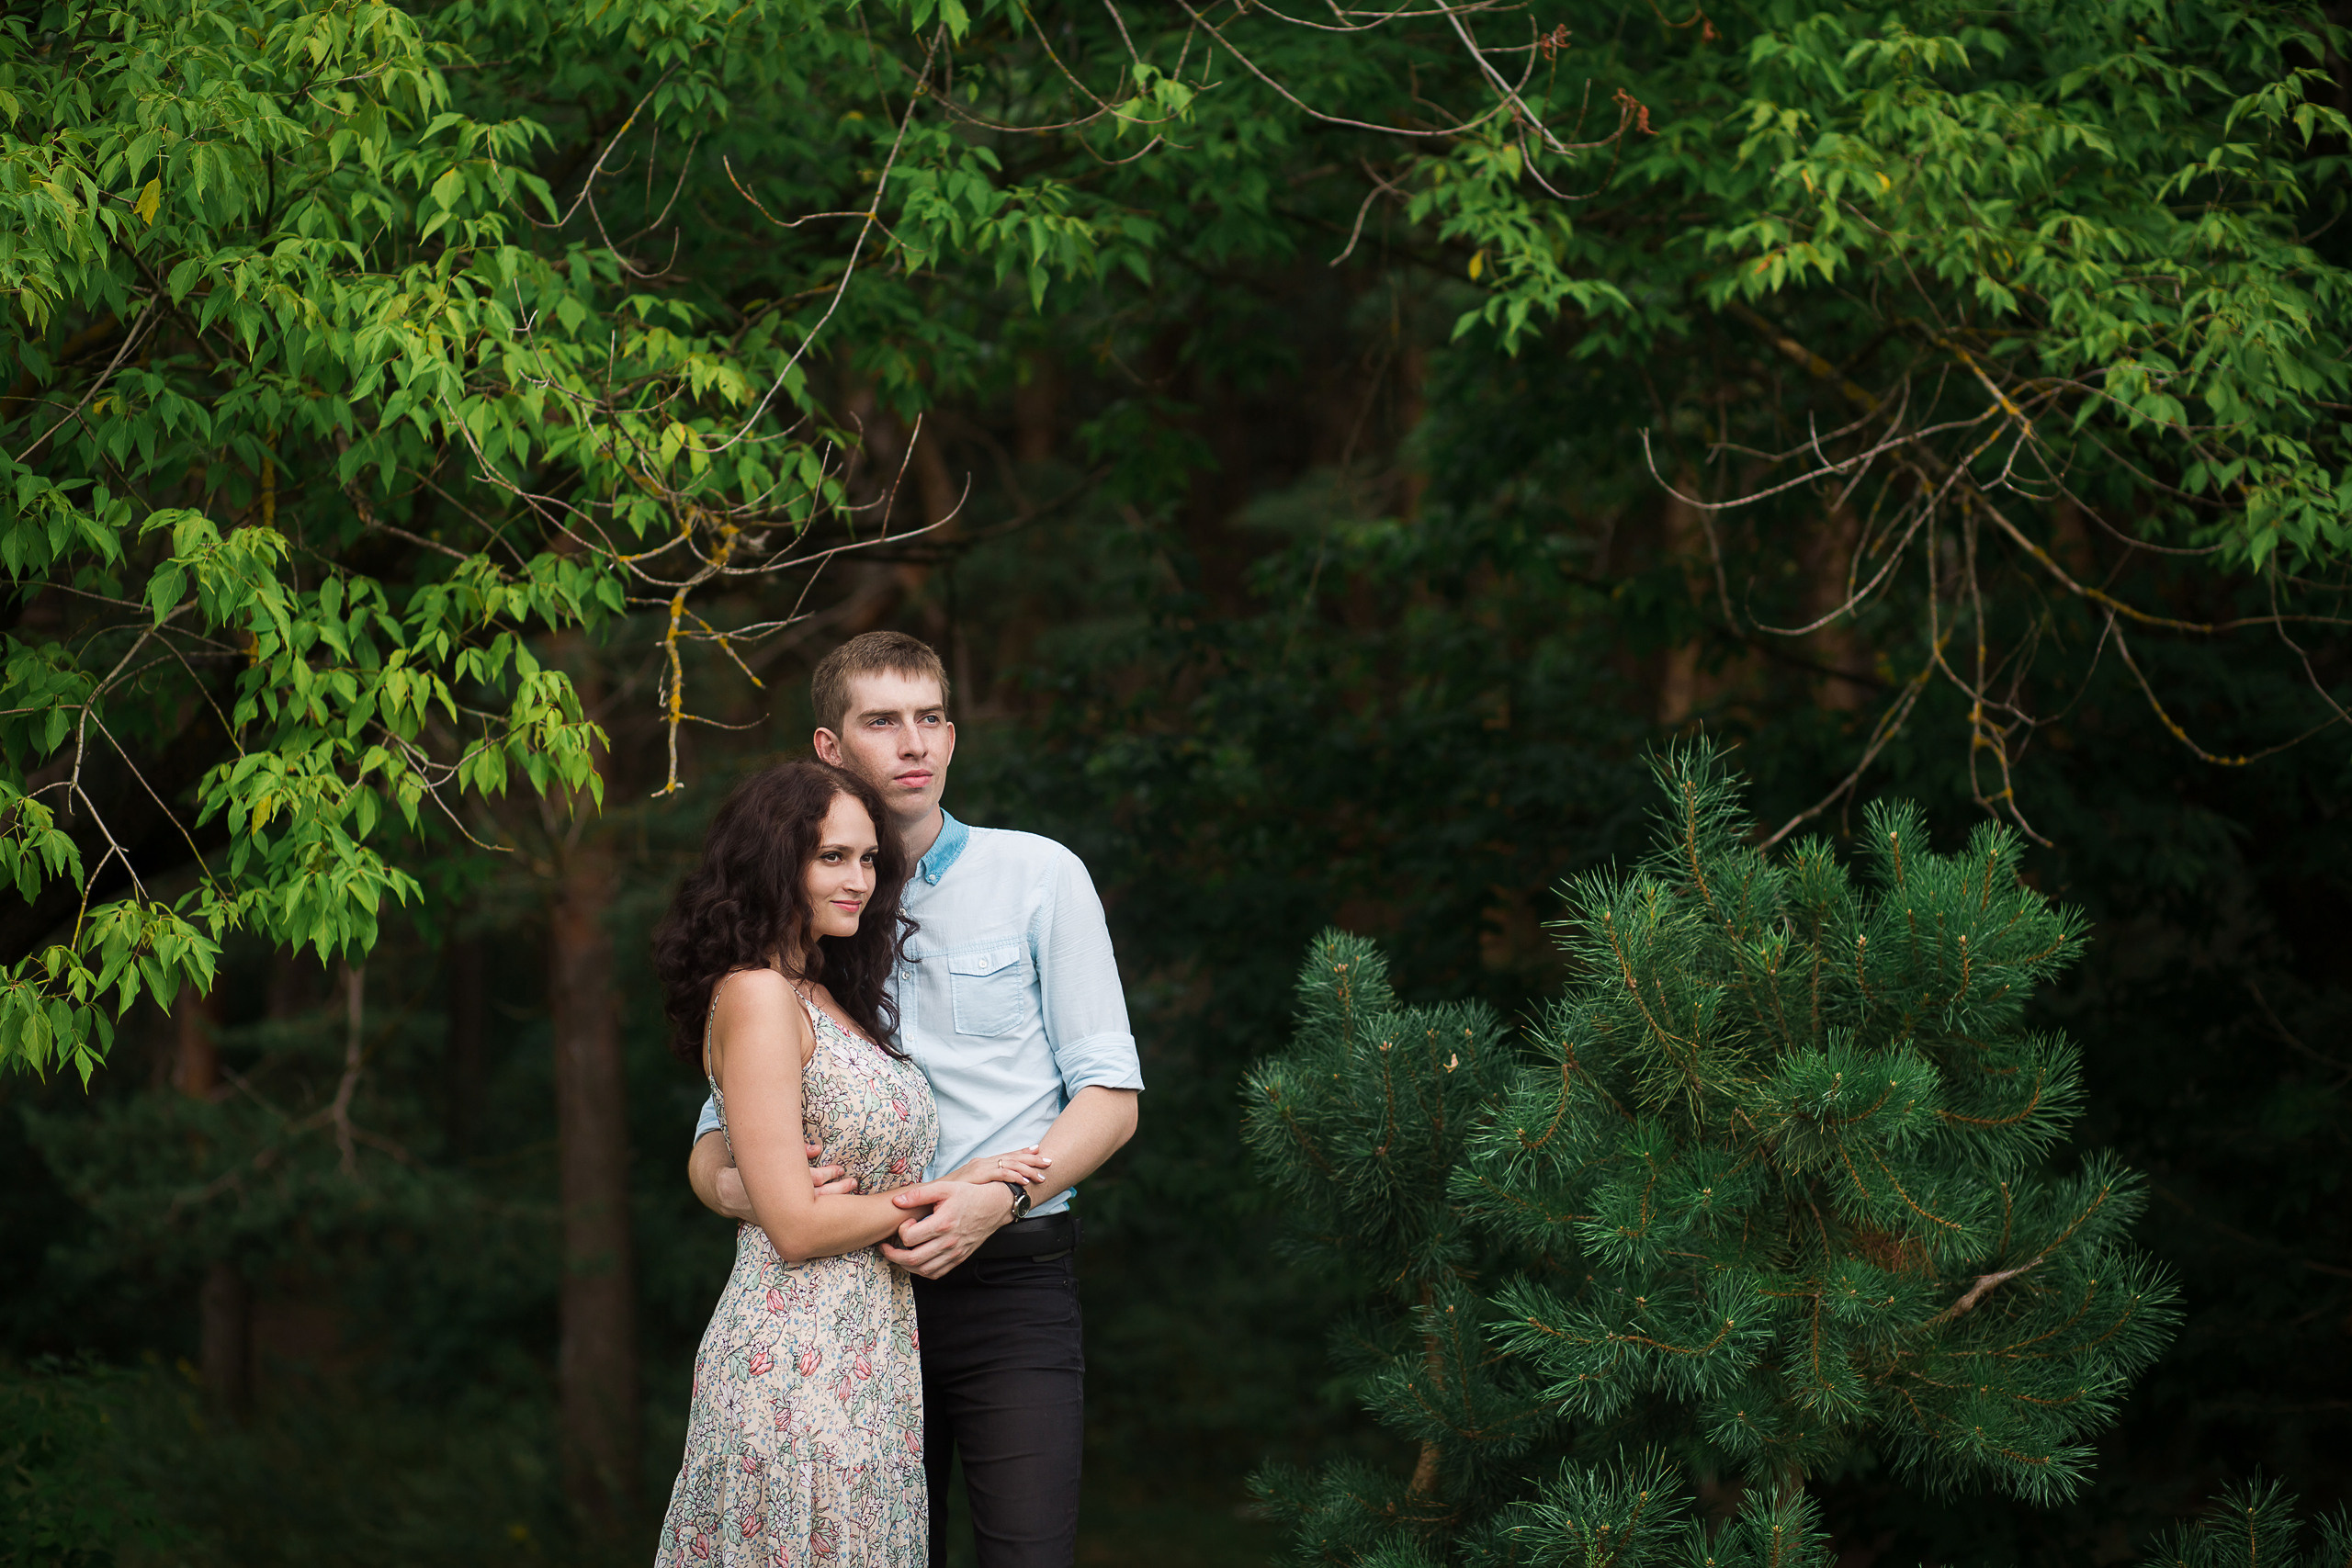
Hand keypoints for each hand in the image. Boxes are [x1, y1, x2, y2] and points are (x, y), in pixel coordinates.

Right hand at [714, 1140, 856, 1223]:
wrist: (730, 1196)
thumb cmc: (752, 1170)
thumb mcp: (766, 1157)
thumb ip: (792, 1151)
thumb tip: (816, 1149)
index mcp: (778, 1184)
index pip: (809, 1180)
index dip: (827, 1174)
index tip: (840, 1169)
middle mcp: (783, 1202)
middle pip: (817, 1197)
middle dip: (837, 1190)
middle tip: (853, 1182)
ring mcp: (783, 1216)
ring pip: (815, 1211)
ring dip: (835, 1201)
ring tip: (849, 1190)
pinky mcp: (783, 1225)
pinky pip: (808, 1220)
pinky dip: (823, 1213)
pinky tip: (836, 1206)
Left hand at [880, 1180, 1015, 1278]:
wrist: (994, 1206)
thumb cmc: (968, 1195)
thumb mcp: (944, 1188)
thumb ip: (918, 1194)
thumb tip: (896, 1201)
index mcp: (942, 1223)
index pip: (910, 1238)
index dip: (901, 1231)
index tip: (906, 1222)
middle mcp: (948, 1242)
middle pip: (912, 1259)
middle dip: (893, 1255)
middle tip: (886, 1247)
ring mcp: (954, 1253)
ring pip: (923, 1270)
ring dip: (905, 1265)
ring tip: (898, 1255)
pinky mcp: (959, 1258)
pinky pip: (936, 1273)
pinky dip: (922, 1271)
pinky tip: (916, 1261)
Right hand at [945, 1145, 1050, 1188]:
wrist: (933, 1194)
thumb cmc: (951, 1193)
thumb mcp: (970, 1186)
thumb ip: (983, 1184)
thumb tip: (996, 1189)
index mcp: (983, 1163)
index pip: (1007, 1155)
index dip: (1023, 1152)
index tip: (1038, 1150)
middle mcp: (983, 1161)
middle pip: (1012, 1157)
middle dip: (1032, 1159)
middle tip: (1048, 1162)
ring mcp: (981, 1167)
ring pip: (1010, 1164)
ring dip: (1028, 1170)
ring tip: (1041, 1175)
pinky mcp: (978, 1175)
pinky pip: (1001, 1174)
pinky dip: (1014, 1176)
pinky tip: (1025, 1180)